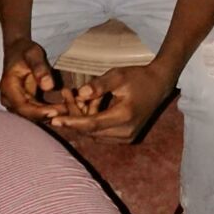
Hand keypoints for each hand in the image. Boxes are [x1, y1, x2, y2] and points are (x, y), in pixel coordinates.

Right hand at [0, 38, 67, 121]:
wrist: (18, 50)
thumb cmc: (25, 50)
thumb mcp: (33, 54)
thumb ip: (40, 68)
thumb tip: (49, 86)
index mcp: (8, 87)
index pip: (22, 106)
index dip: (38, 112)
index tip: (55, 112)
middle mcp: (9, 98)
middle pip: (28, 114)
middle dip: (47, 115)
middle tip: (67, 112)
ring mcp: (15, 102)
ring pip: (32, 116)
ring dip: (50, 115)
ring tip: (69, 110)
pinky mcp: (23, 103)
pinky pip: (36, 111)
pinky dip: (49, 111)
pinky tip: (63, 108)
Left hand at [50, 63, 174, 141]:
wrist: (159, 85)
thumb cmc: (138, 77)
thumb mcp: (118, 75)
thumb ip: (99, 85)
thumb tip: (80, 94)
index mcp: (124, 116)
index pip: (92, 124)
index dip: (72, 122)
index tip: (54, 120)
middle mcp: (126, 132)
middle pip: (91, 131)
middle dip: (75, 117)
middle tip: (64, 99)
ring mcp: (127, 137)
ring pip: (95, 134)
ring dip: (83, 120)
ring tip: (77, 99)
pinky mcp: (127, 138)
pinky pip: (102, 134)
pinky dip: (93, 122)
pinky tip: (90, 106)